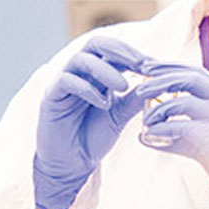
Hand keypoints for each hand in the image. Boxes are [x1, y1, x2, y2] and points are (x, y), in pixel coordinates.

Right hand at [34, 37, 148, 208]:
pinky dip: (87, 89)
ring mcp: (63, 82)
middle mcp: (79, 72)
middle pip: (96, 43)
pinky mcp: (51, 96)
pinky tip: (104, 103)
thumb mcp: (120, 115)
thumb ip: (135, 98)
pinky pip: (66, 81)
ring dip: (105, 70)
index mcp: (96, 73)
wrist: (71, 164)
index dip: (134, 54)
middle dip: (121, 52)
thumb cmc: (93, 137)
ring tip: (123, 87)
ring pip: (80, 59)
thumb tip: (158, 82)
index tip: (155, 65)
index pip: (114, 50)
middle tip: (142, 64)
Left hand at [135, 63, 208, 208]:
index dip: (171, 67)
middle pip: (190, 77)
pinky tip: (148, 137)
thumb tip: (146, 135)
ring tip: (145, 120)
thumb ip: (181, 135)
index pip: (198, 72)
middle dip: (161, 78)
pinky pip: (179, 127)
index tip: (150, 69)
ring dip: (158, 108)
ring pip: (183, 100)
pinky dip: (160, 130)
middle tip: (140, 86)